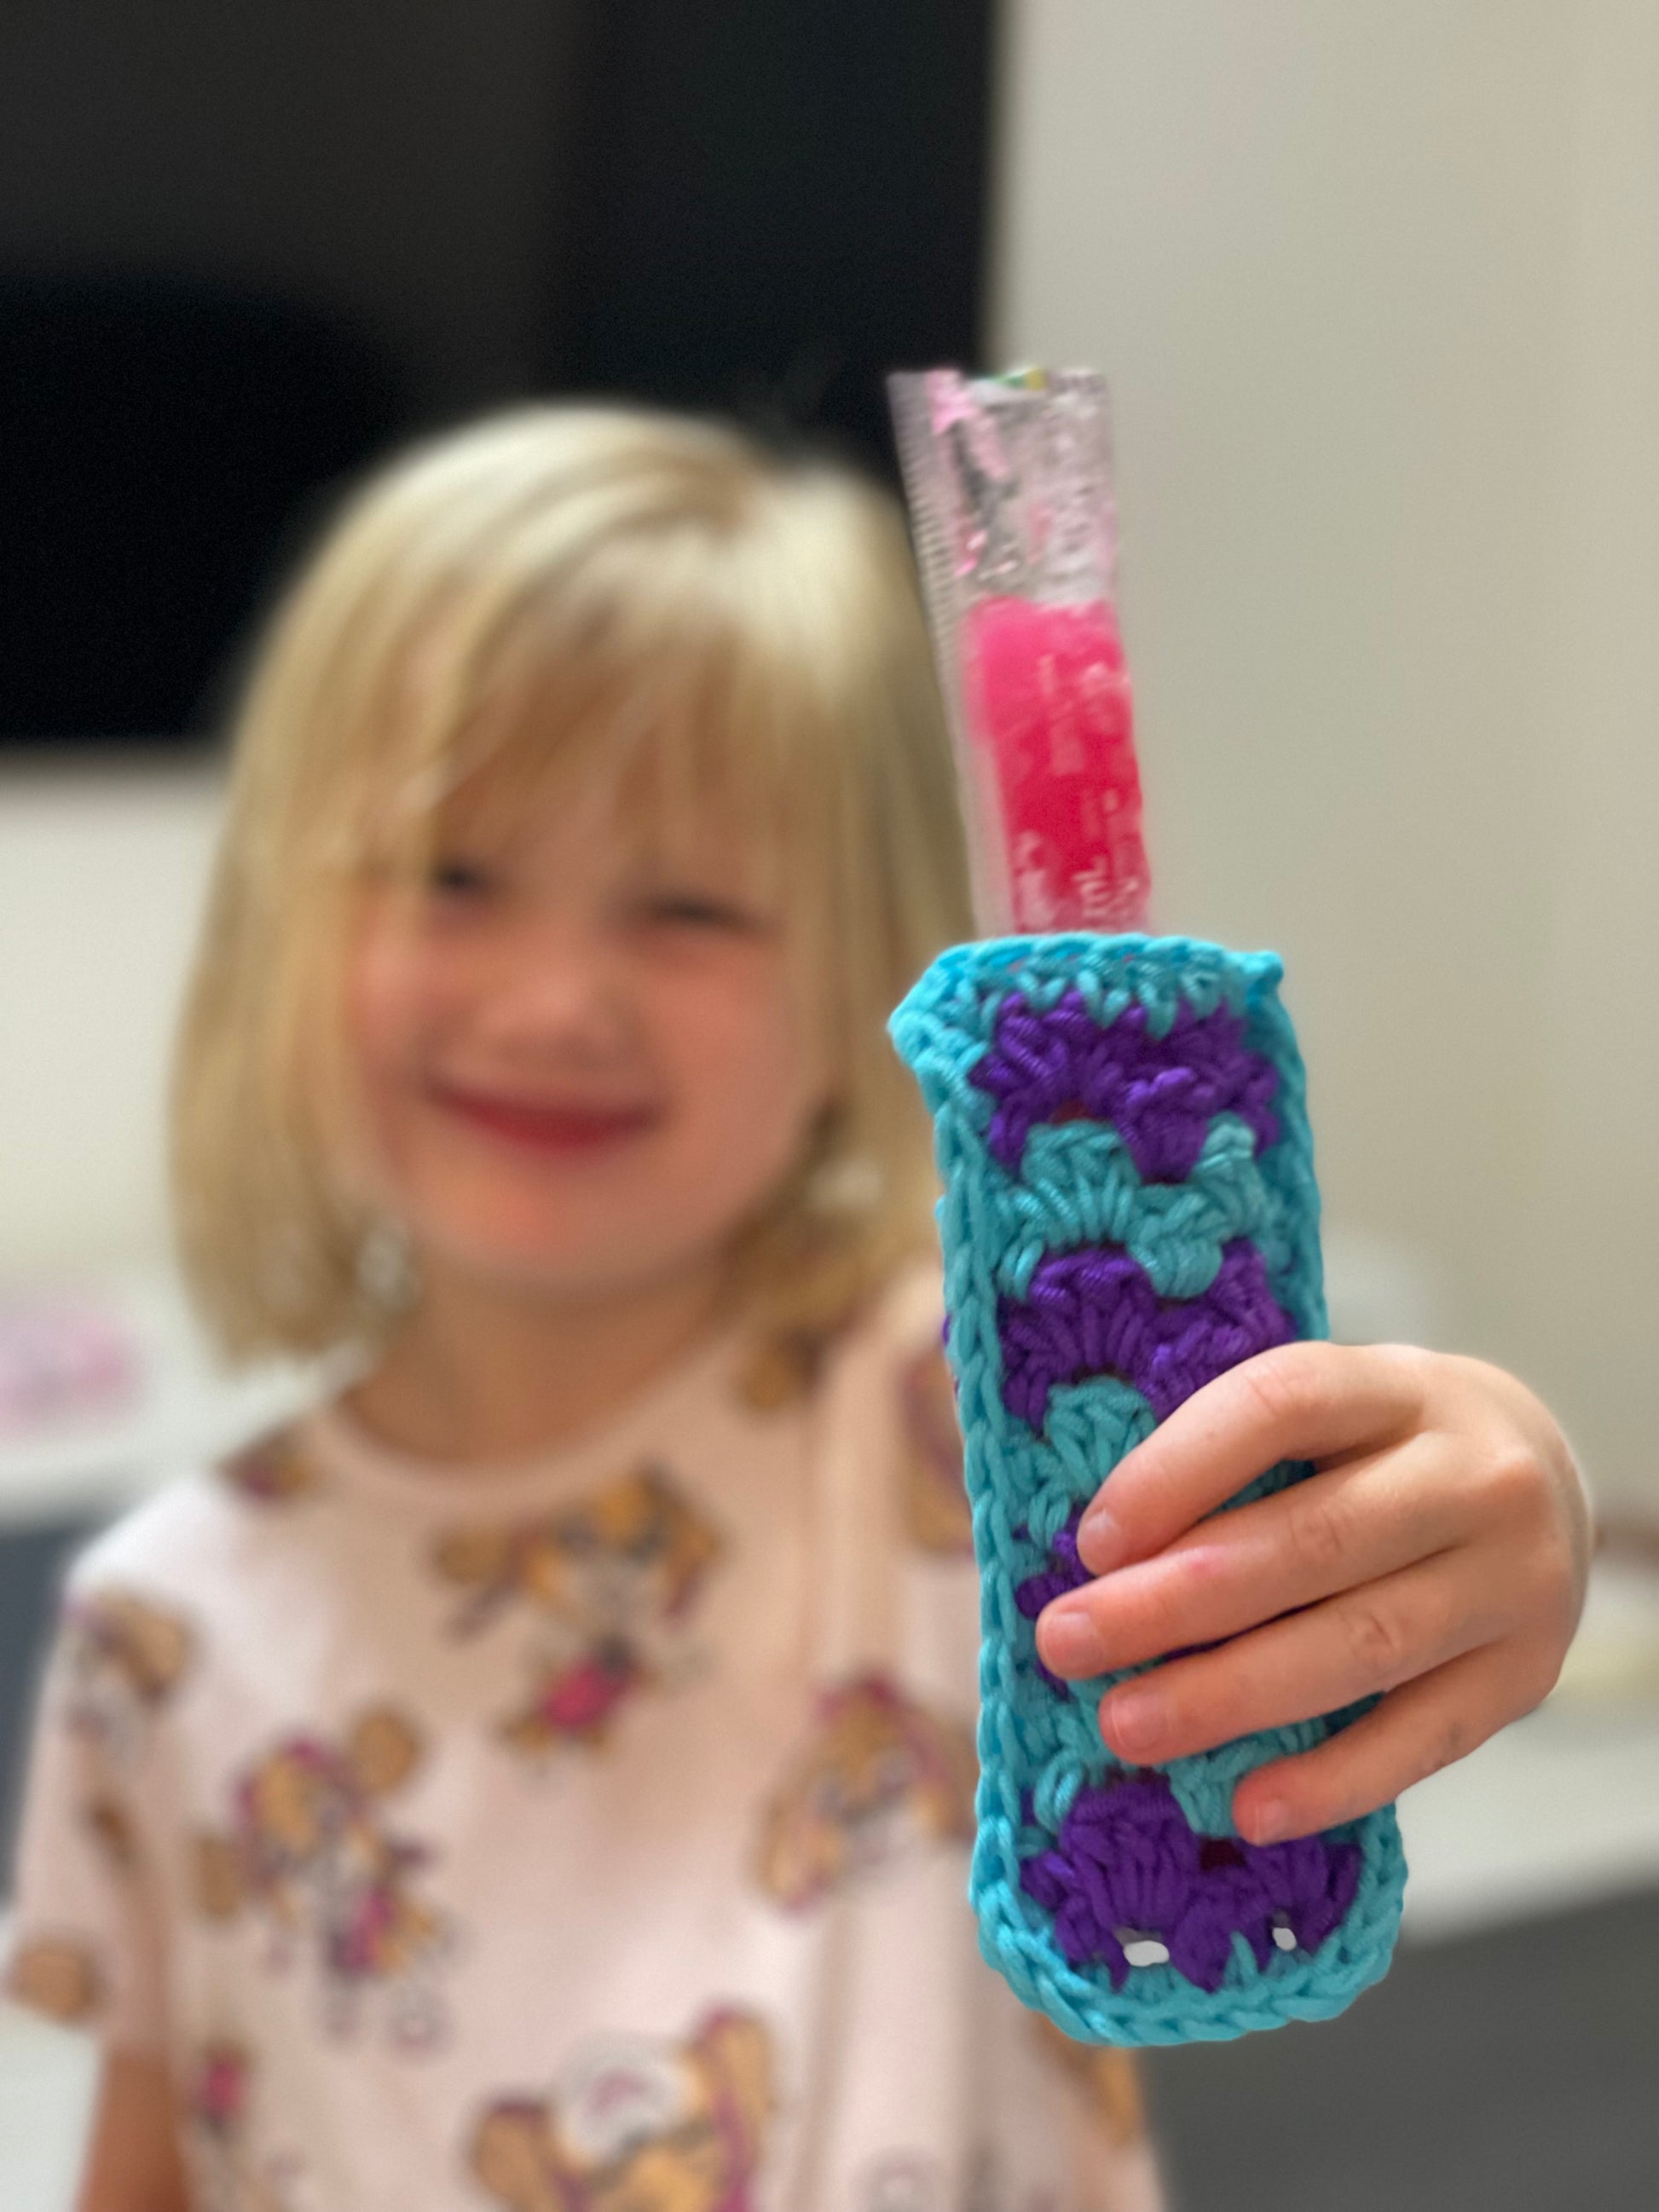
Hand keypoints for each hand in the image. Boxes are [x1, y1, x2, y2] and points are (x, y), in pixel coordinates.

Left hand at [1033, 1342, 1590, 1843]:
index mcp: (1397, 1387)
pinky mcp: (1527, 1674)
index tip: (1091, 1542)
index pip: (1282, 1405)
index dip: (1180, 1469)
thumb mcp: (1325, 1415)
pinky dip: (1334, 1779)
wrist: (1544, 1478)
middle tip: (1068, 1644)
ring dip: (1232, 1694)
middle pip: (1315, 1540)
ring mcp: (1513, 1578)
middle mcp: (1472, 1475)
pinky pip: (1426, 1739)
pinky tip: (1249, 1808)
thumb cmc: (1380, 1449)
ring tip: (1126, 1727)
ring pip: (1363, 1643)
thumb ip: (1228, 1458)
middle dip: (1175, 1602)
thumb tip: (1095, 1557)